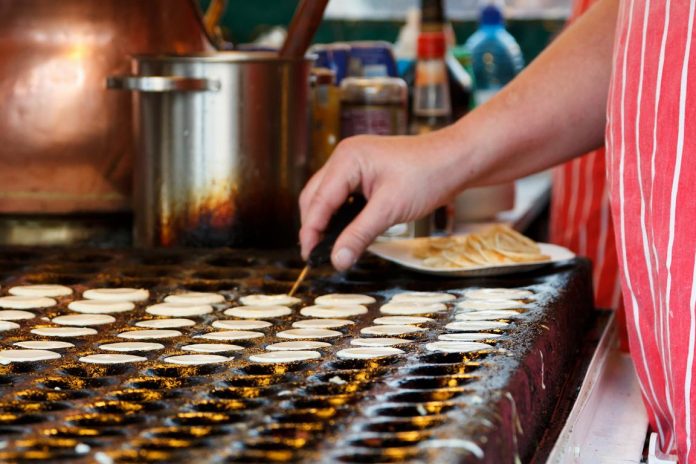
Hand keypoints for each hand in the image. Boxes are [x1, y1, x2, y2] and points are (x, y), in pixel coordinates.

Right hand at [299, 129, 464, 270]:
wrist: (457, 160)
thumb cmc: (429, 175)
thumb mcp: (390, 210)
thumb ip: (359, 235)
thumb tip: (337, 260)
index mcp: (347, 159)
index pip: (318, 200)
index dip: (311, 231)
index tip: (310, 256)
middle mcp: (345, 157)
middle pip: (315, 196)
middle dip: (313, 226)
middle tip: (317, 255)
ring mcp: (354, 162)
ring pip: (327, 196)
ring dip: (325, 220)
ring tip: (328, 246)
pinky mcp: (364, 171)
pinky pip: (342, 194)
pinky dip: (339, 213)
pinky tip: (345, 230)